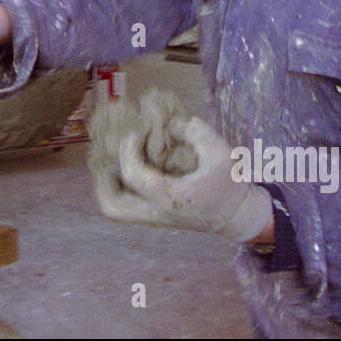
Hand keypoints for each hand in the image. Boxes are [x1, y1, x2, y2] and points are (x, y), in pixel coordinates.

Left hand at [94, 115, 272, 240]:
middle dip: (103, 176)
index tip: (141, 130)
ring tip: (111, 161)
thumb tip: (170, 123)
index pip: (132, 174)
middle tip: (108, 153)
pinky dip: (117, 189)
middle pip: (112, 205)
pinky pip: (125, 207)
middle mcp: (156, 212)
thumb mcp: (220, 153)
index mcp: (170, 196)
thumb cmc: (229, 185)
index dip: (129, 147)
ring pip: (114, 210)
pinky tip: (126, 167)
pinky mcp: (155, 216)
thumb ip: (196, 132)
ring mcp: (153, 217)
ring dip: (106, 185)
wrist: (237, 216)